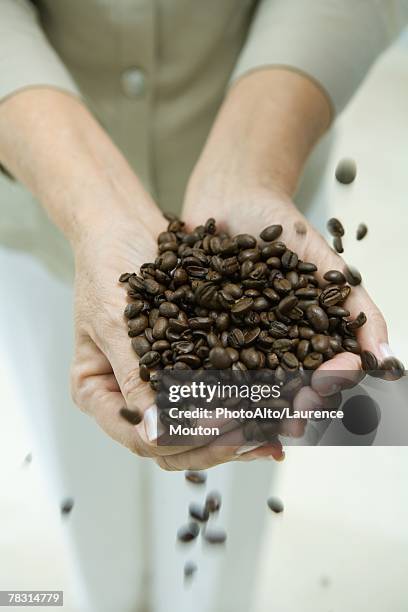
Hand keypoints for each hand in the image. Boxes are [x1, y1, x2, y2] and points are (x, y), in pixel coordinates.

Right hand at [70, 210, 283, 468]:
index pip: (141, 439)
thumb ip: (132, 378)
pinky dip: (243, 404)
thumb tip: (154, 432)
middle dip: (218, 445)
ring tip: (276, 436)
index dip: (184, 440)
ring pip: (199, 429)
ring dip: (237, 434)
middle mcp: (130, 397)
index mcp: (99, 394)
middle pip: (174, 445)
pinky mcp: (187, 367)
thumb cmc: (105, 269)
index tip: (222, 426)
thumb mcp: (114, 324)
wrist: (123, 227)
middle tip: (258, 438)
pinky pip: (215, 396)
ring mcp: (160, 385)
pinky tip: (274, 410)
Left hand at [183, 184, 390, 410]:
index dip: (327, 384)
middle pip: (283, 384)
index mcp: (303, 336)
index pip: (321, 371)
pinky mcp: (196, 335)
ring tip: (251, 422)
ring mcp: (232, 343)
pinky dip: (201, 380)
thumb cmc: (280, 225)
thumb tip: (387, 359)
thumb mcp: (323, 261)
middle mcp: (269, 345)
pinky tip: (201, 396)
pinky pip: (198, 362)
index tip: (326, 388)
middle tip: (291, 419)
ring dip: (248, 405)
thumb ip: (356, 306)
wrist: (228, 198)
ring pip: (241, 383)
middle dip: (290, 404)